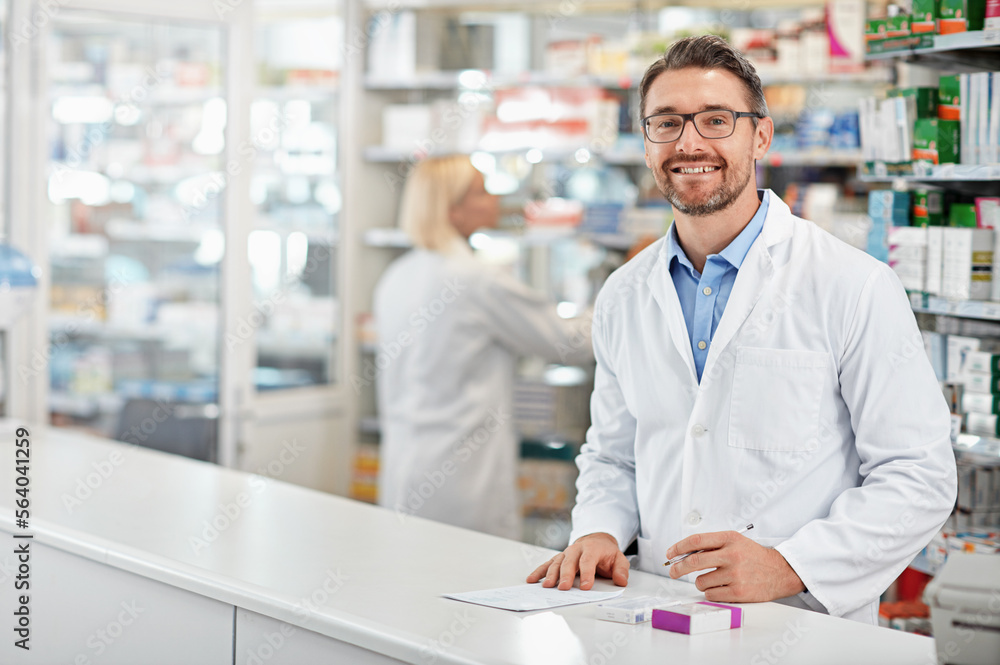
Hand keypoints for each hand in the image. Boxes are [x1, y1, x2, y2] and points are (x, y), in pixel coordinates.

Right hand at [526, 532, 629, 590]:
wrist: (595, 539)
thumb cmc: (605, 552)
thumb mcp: (619, 558)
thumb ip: (621, 569)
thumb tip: (621, 580)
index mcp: (592, 548)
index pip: (588, 560)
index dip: (587, 573)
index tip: (585, 586)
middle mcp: (576, 549)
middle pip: (569, 562)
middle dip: (565, 575)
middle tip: (563, 588)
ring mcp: (566, 553)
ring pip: (556, 562)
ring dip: (550, 574)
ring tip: (546, 586)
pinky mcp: (559, 558)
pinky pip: (547, 564)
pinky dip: (539, 571)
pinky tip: (532, 579)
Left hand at [666, 530, 804, 602]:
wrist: (780, 571)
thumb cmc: (753, 556)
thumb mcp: (735, 541)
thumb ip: (712, 545)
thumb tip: (683, 553)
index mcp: (729, 539)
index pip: (696, 540)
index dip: (678, 547)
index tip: (670, 553)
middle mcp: (732, 555)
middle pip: (693, 562)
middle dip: (678, 568)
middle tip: (673, 571)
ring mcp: (735, 575)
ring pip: (701, 581)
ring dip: (700, 582)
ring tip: (712, 579)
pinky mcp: (739, 592)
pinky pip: (711, 594)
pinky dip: (710, 592)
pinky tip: (720, 588)